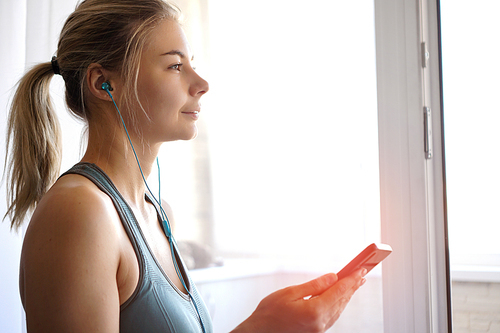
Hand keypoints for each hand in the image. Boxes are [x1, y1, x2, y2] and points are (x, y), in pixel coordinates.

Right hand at [231, 269, 366, 332]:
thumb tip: (332, 278)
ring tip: (355, 283)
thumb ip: (314, 286)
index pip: (339, 291)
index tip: (361, 269)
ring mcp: (319, 329)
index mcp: (314, 311)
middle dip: (353, 286)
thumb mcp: (290, 293)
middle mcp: (320, 323)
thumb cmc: (269, 314)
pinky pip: (333, 316)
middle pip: (342, 300)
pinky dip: (339, 304)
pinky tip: (341, 297)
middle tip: (362, 272)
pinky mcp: (316, 332)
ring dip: (348, 295)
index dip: (351, 278)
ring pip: (339, 309)